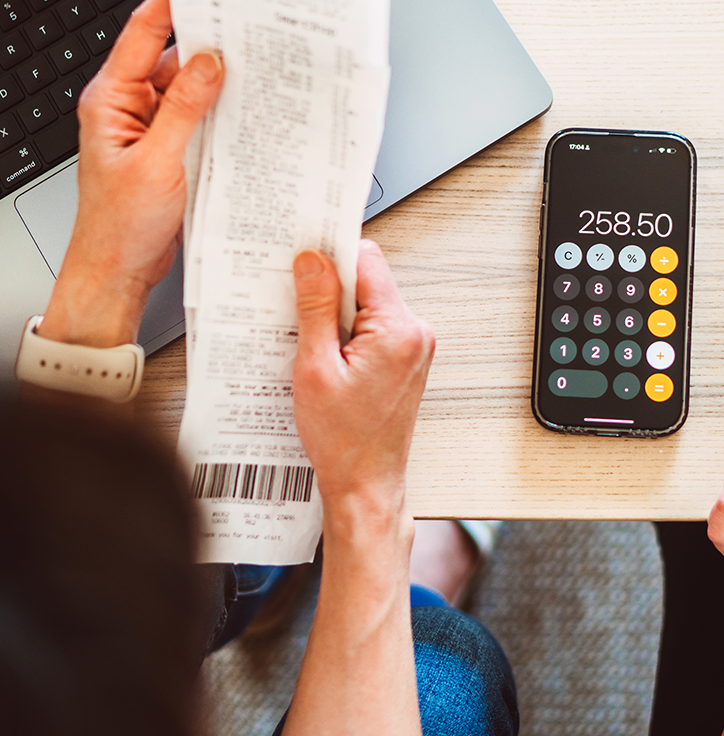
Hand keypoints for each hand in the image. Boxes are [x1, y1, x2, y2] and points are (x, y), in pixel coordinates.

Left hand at [38, 0, 223, 348]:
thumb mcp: (158, 162)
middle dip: (206, 38)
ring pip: (190, 86)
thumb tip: (208, 63)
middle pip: (171, 56)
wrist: (118, 270)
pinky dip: (221, 110)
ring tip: (253, 65)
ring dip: (218, 79)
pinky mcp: (171, 147)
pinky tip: (244, 108)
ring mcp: (152, 126)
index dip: (169, 1)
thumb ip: (185, 108)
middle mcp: (130, 106)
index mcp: (111, 99)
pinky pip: (199, 116)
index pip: (141, 34)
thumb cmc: (121, 225)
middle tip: (243, 19)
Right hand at [285, 240, 432, 735]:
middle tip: (294, 306)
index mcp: (398, 329)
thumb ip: (315, 309)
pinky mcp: (407, 356)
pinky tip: (323, 353)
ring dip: (336, 312)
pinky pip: (374, 324)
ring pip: (368, 302)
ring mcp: (415, 344)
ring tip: (309, 343)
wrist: (366, 484)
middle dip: (329, 288)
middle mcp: (416, 331)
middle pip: (367, 280)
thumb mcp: (315, 369)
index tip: (302, 253)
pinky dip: (347, 330)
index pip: (366, 260)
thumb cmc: (343, 440)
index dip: (331, 254)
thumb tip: (313, 261)